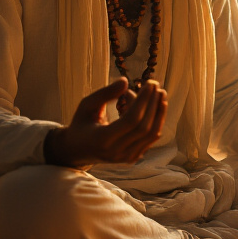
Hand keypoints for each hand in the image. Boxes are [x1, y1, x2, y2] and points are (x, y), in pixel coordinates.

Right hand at [47, 78, 167, 166]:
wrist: (77, 151)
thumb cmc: (81, 124)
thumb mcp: (87, 105)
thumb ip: (105, 93)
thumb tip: (125, 81)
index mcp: (102, 139)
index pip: (131, 120)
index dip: (143, 101)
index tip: (150, 84)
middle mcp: (116, 152)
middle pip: (144, 127)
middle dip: (153, 104)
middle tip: (155, 84)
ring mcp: (126, 157)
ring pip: (151, 134)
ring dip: (159, 112)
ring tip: (160, 93)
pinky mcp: (132, 158)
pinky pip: (150, 139)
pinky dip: (156, 121)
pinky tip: (156, 105)